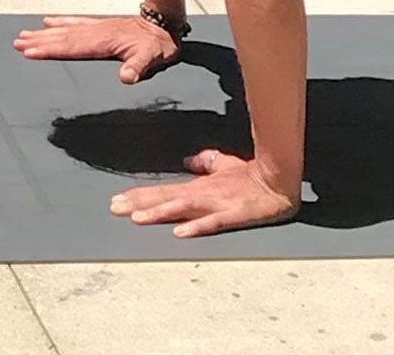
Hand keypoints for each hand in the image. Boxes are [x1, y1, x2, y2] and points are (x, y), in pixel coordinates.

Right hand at [12, 14, 180, 83]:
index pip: (72, 48)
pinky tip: (48, 21)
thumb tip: (126, 77)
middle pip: (62, 38)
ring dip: (44, 34)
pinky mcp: (100, 25)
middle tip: (17, 43)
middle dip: (39, 42)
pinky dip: (60, 21)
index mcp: (103, 42)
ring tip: (24, 35)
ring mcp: (96, 27)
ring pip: (65, 30)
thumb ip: (138, 67)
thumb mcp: (152, 58)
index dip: (50, 51)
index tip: (30, 52)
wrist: (165, 22)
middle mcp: (96, 33)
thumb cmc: (159, 44)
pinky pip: (75, 21)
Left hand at [110, 149, 300, 238]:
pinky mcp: (233, 214)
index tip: (117, 201)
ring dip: (160, 213)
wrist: (279, 180)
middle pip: (166, 199)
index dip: (140, 196)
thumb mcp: (224, 164)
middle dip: (140, 204)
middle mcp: (203, 195)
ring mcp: (217, 204)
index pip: (164, 190)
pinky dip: (197, 227)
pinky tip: (181, 233)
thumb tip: (186, 161)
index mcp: (199, 186)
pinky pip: (213, 222)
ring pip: (184, 209)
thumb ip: (204, 162)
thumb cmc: (251, 175)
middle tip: (115, 209)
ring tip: (138, 218)